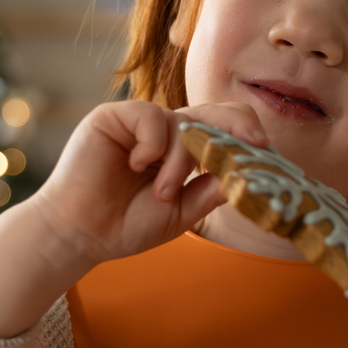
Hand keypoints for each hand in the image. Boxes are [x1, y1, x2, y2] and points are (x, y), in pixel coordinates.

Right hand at [0, 100, 267, 337]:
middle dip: (238, 126)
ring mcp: (141, 123)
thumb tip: (248, 174)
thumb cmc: (126, 224)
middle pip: (215, 112)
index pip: (225, 129)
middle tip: (254, 145)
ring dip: (180, 160)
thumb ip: (211, 191)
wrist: (81, 235)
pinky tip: (137, 165)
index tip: (266, 151)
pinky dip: (154, 144)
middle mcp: (167, 132)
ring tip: (161, 191)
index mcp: (186, 150)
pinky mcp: (114, 117)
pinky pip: (152, 116)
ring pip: (183, 123)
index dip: (248, 135)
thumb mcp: (182, 212)